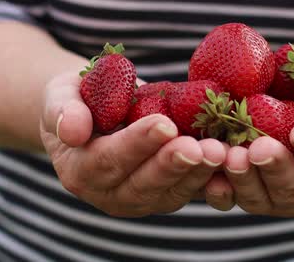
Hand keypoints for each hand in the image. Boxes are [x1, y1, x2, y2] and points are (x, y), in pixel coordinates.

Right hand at [39, 73, 225, 216]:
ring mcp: (141, 198)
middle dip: (172, 165)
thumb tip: (73, 130)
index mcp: (80, 171)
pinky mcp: (167, 193)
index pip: (108, 161)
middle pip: (142, 185)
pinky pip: (191, 192)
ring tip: (220, 152)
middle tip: (198, 147)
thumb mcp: (60, 96)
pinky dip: (213, 181)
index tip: (163, 124)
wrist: (97, 112)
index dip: (136, 145)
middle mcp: (110, 193)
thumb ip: (62, 111)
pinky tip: (233, 163)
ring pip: (171, 193)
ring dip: (197, 174)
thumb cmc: (79, 100)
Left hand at [207, 80, 293, 216]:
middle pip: (290, 188)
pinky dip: (214, 185)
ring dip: (240, 177)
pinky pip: (226, 194)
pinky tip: (203, 168)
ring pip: (255, 194)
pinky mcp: (240, 187)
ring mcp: (270, 194)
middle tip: (259, 148)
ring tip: (229, 153)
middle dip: (274, 168)